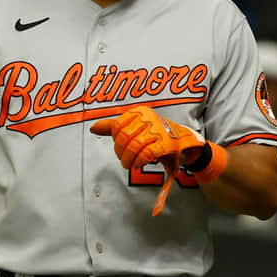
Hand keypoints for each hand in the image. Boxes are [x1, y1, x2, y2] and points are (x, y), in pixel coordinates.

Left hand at [90, 106, 206, 215]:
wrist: (183, 142)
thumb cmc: (157, 135)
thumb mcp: (136, 128)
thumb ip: (114, 127)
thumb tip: (93, 128)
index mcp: (140, 111)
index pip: (118, 126)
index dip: (115, 141)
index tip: (120, 149)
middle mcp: (149, 117)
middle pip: (124, 137)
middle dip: (120, 152)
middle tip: (124, 160)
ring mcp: (158, 130)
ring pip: (133, 146)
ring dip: (129, 159)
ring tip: (130, 164)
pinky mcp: (166, 144)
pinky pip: (146, 154)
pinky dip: (139, 162)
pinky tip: (138, 165)